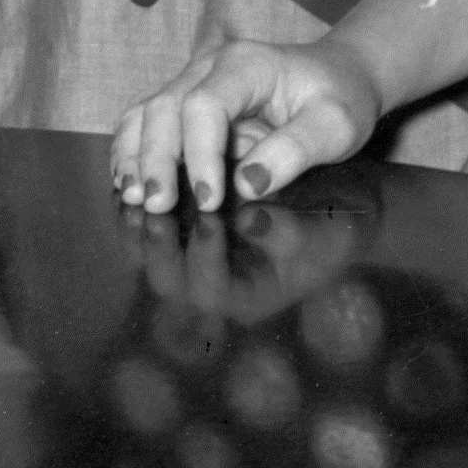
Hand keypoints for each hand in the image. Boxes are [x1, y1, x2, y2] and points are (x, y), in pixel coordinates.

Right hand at [108, 36, 380, 214]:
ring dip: (134, 155)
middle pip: (164, 107)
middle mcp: (209, 67)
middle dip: (156, 159)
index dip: (200, 153)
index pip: (205, 105)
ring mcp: (193, 83)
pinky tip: (128, 182)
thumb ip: (296, 150)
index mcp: (246, 65)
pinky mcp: (187, 104)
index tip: (209, 200)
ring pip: (146, 113)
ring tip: (133, 197)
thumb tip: (248, 184)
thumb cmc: (341, 97)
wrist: (338, 73)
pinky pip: (147, 122)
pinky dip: (132, 151)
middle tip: (157, 206)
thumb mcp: (337, 125)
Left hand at [132, 197, 367, 327]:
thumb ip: (286, 230)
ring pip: (148, 252)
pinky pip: (146, 221)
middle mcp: (212, 284)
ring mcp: (192, 258)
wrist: (329, 208)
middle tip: (154, 209)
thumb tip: (249, 218)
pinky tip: (135, 172)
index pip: (212, 290)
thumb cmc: (333, 227)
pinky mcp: (180, 228)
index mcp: (246, 296)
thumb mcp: (323, 231)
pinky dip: (138, 200)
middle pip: (169, 279)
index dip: (205, 257)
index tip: (209, 219)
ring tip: (135, 192)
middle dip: (157, 246)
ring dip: (137, 224)